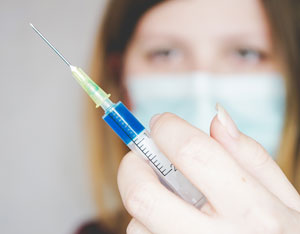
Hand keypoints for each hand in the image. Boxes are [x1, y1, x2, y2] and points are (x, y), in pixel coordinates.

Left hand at [117, 105, 299, 233]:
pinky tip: (171, 220)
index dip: (167, 129)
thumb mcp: (284, 197)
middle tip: (141, 157)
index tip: (161, 122)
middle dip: (132, 166)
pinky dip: (147, 223)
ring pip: (136, 223)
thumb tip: (217, 118)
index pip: (192, 152)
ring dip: (144, 200)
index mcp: (251, 210)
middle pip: (144, 193)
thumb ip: (249, 154)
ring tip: (168, 198)